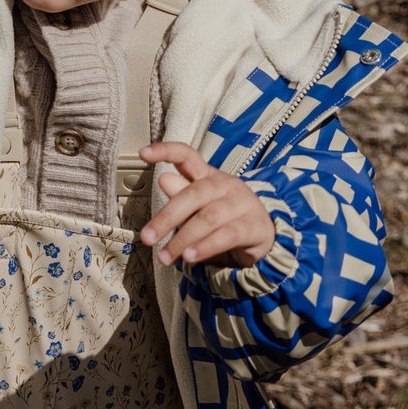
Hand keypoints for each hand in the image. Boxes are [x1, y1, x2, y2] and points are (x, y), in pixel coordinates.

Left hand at [140, 142, 275, 269]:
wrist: (263, 239)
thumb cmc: (223, 220)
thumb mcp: (197, 209)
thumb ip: (180, 197)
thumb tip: (163, 179)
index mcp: (208, 175)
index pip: (187, 156)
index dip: (166, 151)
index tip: (143, 154)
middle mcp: (226, 184)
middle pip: (193, 195)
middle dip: (167, 218)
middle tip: (147, 237)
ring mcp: (243, 203)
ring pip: (207, 218)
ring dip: (182, 239)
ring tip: (166, 256)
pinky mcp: (254, 226)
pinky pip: (227, 236)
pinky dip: (205, 247)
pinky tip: (190, 257)